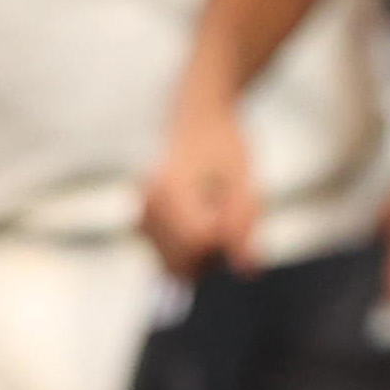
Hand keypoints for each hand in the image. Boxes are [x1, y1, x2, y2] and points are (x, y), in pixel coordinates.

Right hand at [140, 89, 260, 279]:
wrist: (198, 118)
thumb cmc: (226, 145)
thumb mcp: (245, 180)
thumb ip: (245, 224)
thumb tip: (247, 272)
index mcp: (168, 188)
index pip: (196, 242)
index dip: (225, 241)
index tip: (240, 219)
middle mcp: (147, 205)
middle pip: (182, 262)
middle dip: (213, 253)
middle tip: (229, 216)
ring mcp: (141, 216)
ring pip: (175, 266)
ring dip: (203, 253)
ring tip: (215, 213)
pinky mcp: (144, 225)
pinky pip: (171, 258)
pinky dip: (191, 251)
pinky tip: (201, 218)